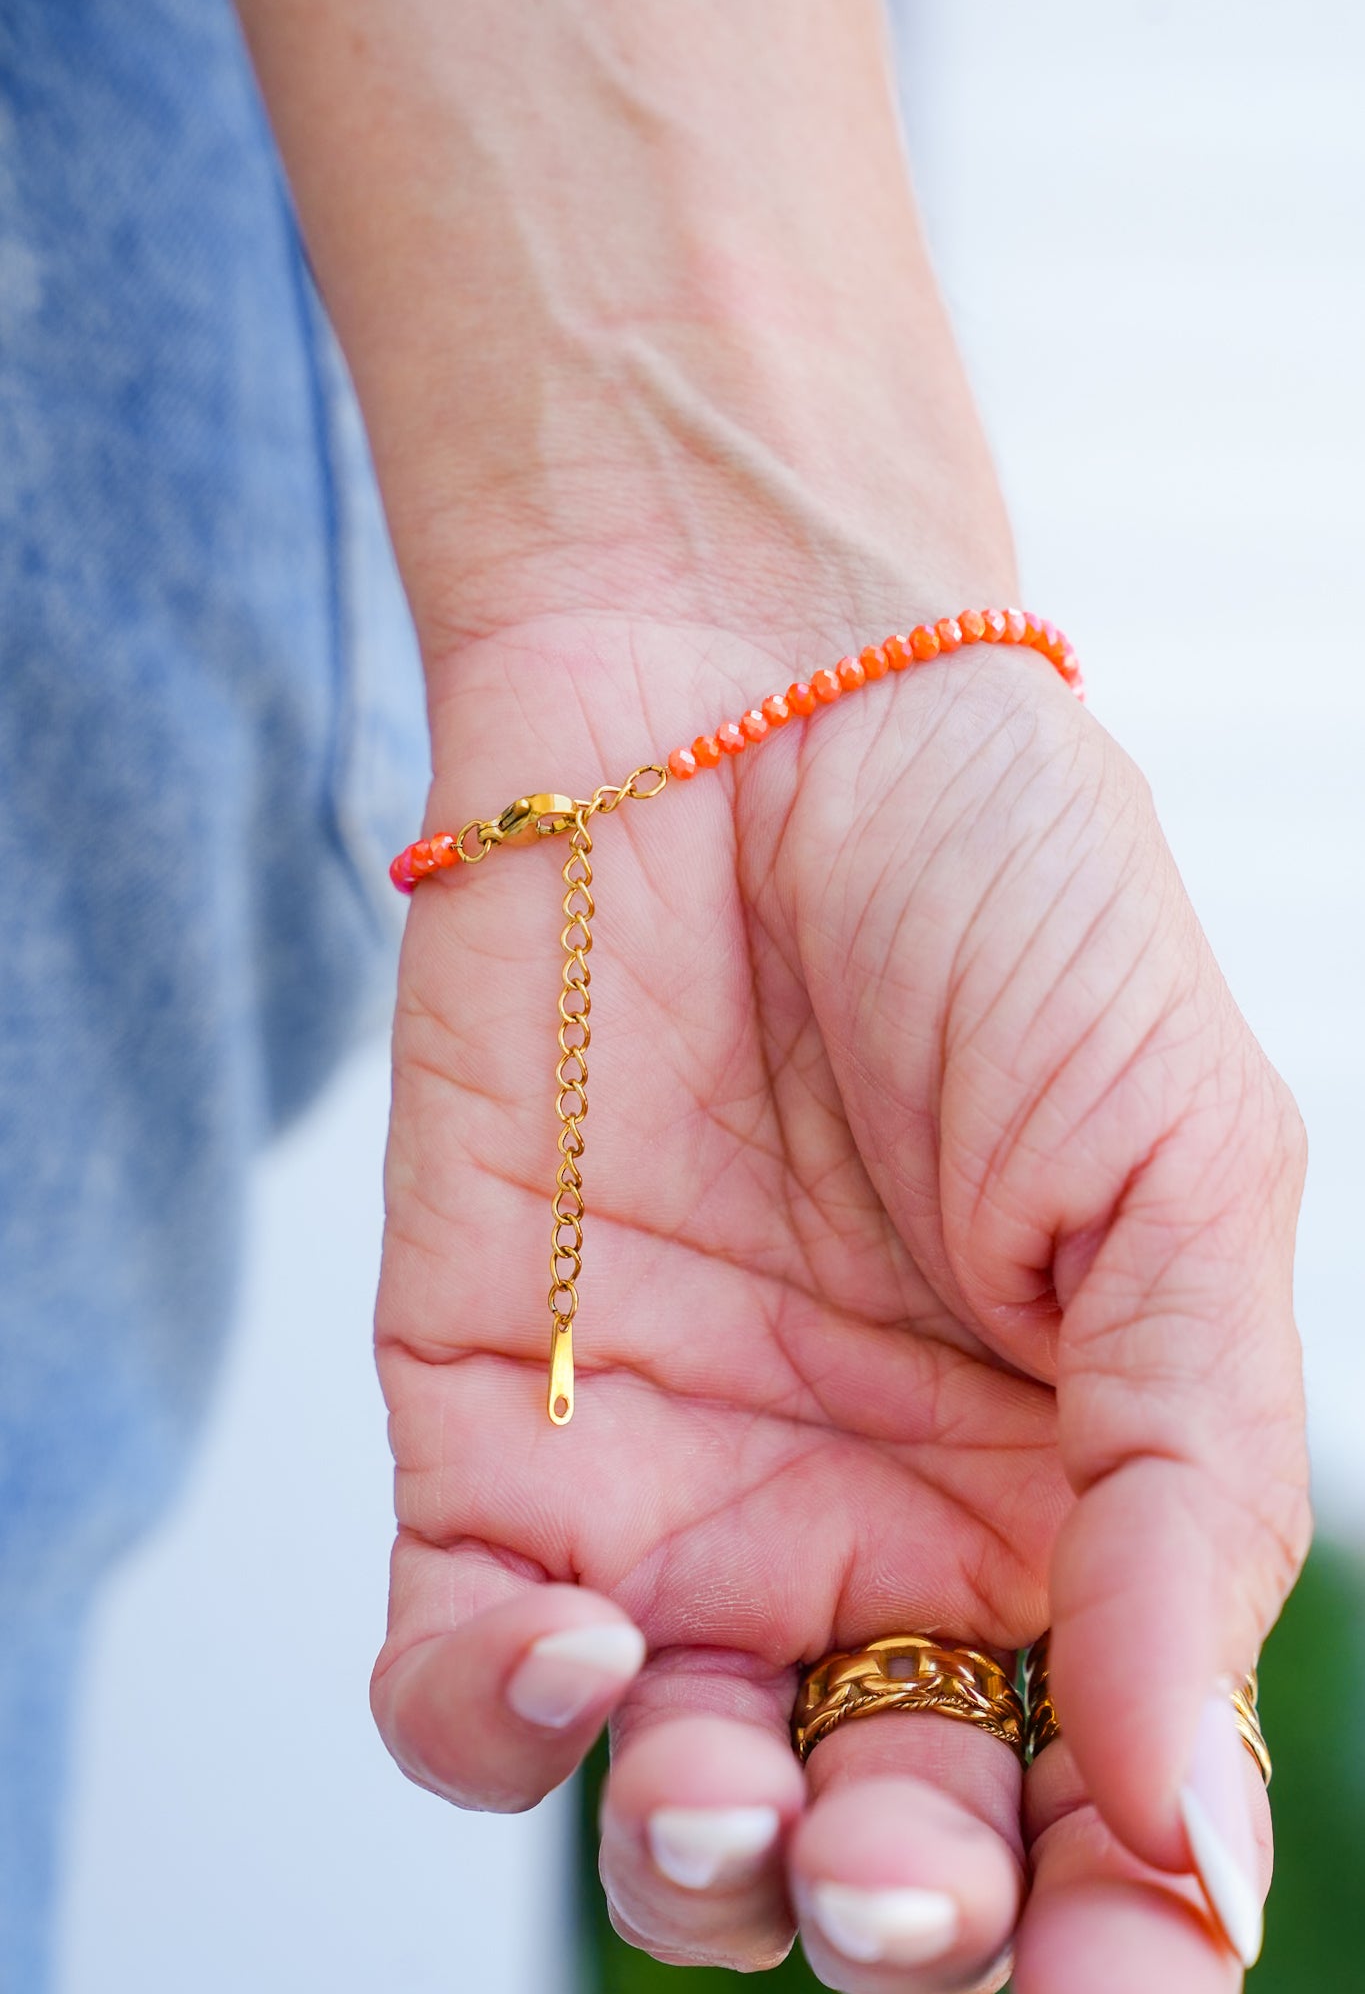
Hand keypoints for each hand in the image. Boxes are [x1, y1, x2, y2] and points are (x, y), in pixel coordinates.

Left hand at [371, 586, 1307, 1991]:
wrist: (745, 693)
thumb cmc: (1003, 894)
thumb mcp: (1182, 1173)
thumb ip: (1194, 1491)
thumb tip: (1207, 1831)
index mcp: (1074, 1497)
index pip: (1104, 1797)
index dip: (1121, 1928)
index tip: (1132, 1962)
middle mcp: (876, 1529)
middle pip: (892, 1850)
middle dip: (907, 1925)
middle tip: (909, 1885)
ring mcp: (676, 1499)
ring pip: (672, 1815)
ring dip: (704, 1871)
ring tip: (738, 1795)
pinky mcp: (490, 1432)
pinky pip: (461, 1681)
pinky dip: (495, 1727)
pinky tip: (569, 1652)